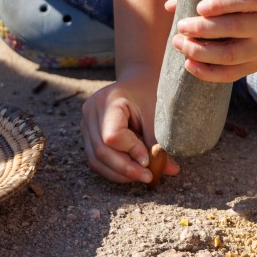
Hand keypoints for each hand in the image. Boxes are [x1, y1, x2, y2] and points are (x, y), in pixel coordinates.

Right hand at [81, 66, 179, 184]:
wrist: (137, 79)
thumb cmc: (148, 92)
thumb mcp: (156, 113)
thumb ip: (159, 142)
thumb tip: (171, 171)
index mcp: (108, 101)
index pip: (113, 136)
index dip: (131, 152)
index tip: (149, 161)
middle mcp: (90, 111)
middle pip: (101, 151)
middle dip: (125, 169)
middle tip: (148, 177)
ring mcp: (85, 123)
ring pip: (95, 159)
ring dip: (118, 173)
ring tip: (140, 176)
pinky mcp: (87, 133)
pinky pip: (95, 159)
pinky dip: (112, 169)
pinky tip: (130, 171)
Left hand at [165, 0, 256, 81]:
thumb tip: (170, 6)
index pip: (246, 0)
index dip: (222, 4)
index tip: (198, 6)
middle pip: (236, 29)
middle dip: (203, 29)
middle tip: (180, 26)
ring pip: (231, 54)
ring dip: (201, 52)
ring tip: (179, 43)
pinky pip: (231, 73)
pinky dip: (208, 72)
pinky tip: (189, 64)